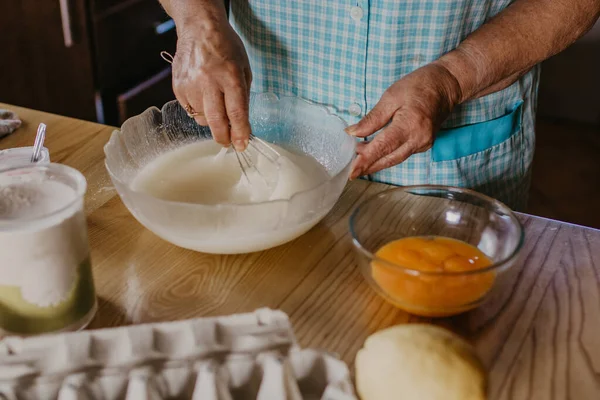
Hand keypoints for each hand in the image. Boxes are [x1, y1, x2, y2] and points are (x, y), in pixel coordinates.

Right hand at [172, 21, 251, 150]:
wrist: (199, 28)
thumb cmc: (226, 47)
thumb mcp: (244, 68)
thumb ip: (243, 96)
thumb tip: (241, 124)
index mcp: (230, 75)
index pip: (236, 112)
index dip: (240, 132)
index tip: (242, 145)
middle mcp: (208, 81)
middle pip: (216, 121)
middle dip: (224, 138)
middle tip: (229, 143)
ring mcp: (190, 85)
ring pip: (202, 118)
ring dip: (212, 119)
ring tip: (215, 102)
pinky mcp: (178, 87)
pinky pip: (190, 110)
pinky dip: (199, 109)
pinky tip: (203, 94)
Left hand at [345, 63, 460, 178]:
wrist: (446, 85)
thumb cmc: (418, 86)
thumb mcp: (391, 97)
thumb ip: (372, 118)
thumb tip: (353, 132)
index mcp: (409, 125)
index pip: (383, 148)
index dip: (366, 161)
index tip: (352, 171)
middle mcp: (419, 139)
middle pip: (389, 159)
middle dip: (369, 166)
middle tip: (352, 170)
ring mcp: (424, 143)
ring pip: (395, 159)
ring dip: (377, 161)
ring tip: (358, 157)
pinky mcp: (424, 144)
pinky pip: (402, 154)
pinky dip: (387, 155)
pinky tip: (375, 151)